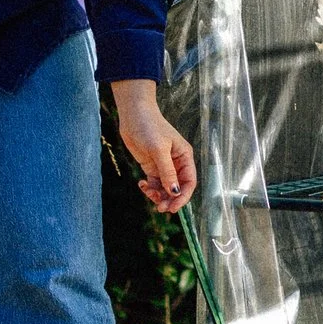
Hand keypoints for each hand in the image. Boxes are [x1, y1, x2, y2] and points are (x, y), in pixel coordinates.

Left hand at [110, 80, 196, 214]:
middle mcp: (176, 163)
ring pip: (165, 188)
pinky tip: (141, 184)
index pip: (189, 182)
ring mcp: (164, 165)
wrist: (133, 115)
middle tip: (159, 208)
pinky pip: (154, 183)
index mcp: (184, 157)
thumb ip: (167, 171)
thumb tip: (175, 192)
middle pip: (177, 188)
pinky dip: (149, 188)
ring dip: (158, 195)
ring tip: (147, 192)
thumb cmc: (149, 127)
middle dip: (170, 199)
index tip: (172, 208)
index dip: (183, 197)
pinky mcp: (151, 166)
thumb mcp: (159, 150)